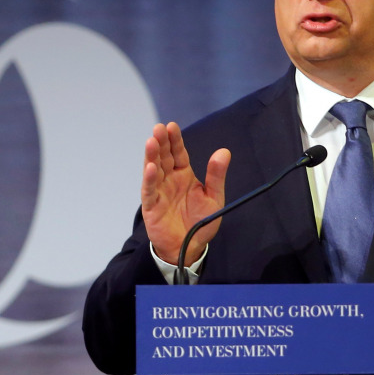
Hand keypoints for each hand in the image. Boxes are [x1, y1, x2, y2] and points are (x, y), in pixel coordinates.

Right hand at [142, 122, 230, 265]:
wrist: (189, 248)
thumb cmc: (200, 223)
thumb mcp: (214, 198)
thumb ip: (216, 175)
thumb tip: (224, 152)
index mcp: (184, 175)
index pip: (178, 153)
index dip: (175, 140)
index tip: (172, 126)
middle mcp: (169, 180)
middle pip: (164, 157)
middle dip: (161, 142)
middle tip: (159, 128)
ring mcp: (158, 192)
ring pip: (154, 170)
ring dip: (152, 156)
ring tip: (151, 141)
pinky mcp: (151, 206)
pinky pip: (149, 190)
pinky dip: (149, 179)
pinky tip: (151, 168)